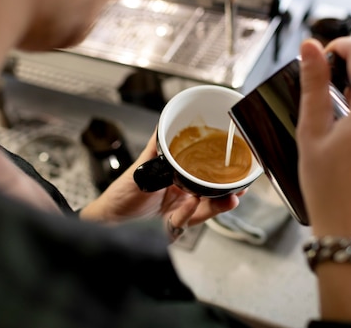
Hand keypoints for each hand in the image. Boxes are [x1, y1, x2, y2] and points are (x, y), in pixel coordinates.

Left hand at [79, 130, 244, 233]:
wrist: (107, 219)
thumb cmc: (122, 195)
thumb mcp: (140, 168)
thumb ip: (154, 150)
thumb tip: (163, 125)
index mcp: (177, 179)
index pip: (204, 174)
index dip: (221, 171)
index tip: (236, 163)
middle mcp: (182, 196)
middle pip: (211, 194)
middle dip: (229, 191)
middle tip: (243, 184)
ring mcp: (179, 212)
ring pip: (205, 209)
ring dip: (218, 203)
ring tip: (231, 197)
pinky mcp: (172, 226)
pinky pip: (186, 219)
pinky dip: (192, 212)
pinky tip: (197, 202)